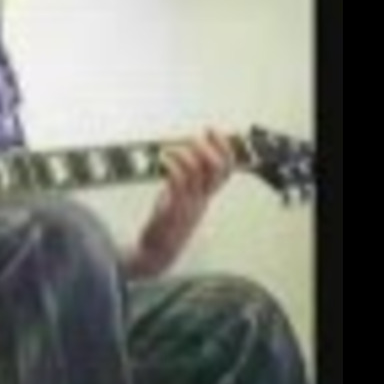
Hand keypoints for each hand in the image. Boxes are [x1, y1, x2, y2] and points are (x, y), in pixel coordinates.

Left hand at [127, 129, 235, 276]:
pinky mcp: (173, 209)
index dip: (224, 148)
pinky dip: (172, 165)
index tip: (213, 131)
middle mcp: (200, 199)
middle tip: (196, 136)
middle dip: (210, 147)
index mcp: (205, 197)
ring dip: (187, 154)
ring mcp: (188, 204)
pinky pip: (178, 182)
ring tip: (173, 148)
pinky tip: (163, 158)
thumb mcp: (182, 200)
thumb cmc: (167, 226)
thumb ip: (186, 182)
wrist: (158, 253)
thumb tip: (183, 160)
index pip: (225, 170)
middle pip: (218, 169)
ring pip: (198, 172)